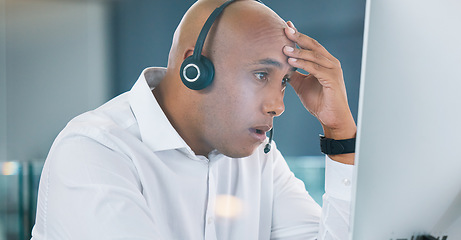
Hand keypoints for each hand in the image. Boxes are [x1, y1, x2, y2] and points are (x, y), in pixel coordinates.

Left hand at [283, 21, 355, 163]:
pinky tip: (291, 61)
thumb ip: (294, 74)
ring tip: (284, 48)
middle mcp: (331, 63)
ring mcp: (333, 70)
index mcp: (325, 62)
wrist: (332, 118)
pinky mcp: (332, 79)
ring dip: (298, 51)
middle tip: (285, 29)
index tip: (287, 27)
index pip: (310, 45)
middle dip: (298, 37)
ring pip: (314, 56)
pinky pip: (315, 68)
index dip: (298, 36)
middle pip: (313, 45)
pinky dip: (303, 64)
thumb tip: (280, 66)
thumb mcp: (301, 85)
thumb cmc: (319, 102)